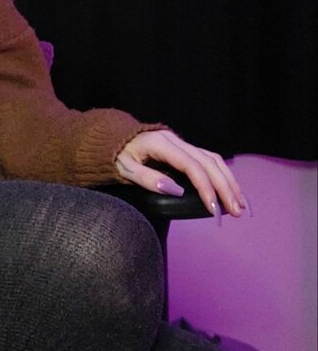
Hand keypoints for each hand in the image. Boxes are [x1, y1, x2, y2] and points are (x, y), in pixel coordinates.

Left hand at [115, 129, 245, 216]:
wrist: (111, 138)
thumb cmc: (115, 155)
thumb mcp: (124, 168)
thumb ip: (147, 178)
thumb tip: (175, 190)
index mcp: (161, 143)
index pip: (191, 165)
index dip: (205, 187)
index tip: (214, 208)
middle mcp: (175, 140)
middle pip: (208, 162)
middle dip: (225, 187)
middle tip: (236, 211)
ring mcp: (181, 143)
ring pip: (213, 160)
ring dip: (229, 181)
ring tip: (240, 205)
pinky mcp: (184, 149)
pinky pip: (209, 160)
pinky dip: (222, 175)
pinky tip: (230, 190)